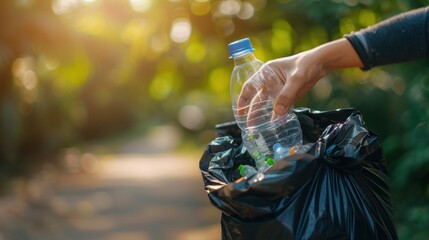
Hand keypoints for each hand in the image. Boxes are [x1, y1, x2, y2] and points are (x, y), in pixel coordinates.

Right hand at [237, 38, 362, 116]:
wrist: (321, 63)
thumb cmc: (306, 64)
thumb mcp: (296, 78)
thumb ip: (287, 95)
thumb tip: (277, 112)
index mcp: (266, 72)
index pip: (250, 86)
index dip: (243, 99)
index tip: (239, 111)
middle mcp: (269, 81)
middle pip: (257, 98)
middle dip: (252, 112)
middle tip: (249, 125)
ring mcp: (278, 88)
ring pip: (268, 104)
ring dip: (263, 115)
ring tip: (258, 128)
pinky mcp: (287, 94)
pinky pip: (280, 107)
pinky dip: (277, 115)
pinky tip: (274, 124)